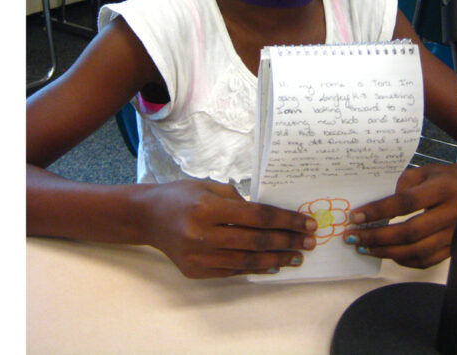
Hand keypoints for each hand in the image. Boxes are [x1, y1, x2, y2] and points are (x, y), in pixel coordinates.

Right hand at [142, 180, 317, 278]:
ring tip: (296, 256)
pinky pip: (232, 270)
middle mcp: (202, 235)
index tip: (307, 223)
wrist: (147, 217)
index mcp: (207, 208)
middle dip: (288, 241)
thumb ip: (238, 200)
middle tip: (309, 242)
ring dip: (276, 259)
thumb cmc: (180, 196)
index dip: (286, 221)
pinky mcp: (195, 271)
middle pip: (256, 241)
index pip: (257, 217)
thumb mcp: (208, 186)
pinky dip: (255, 267)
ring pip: (247, 260)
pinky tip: (271, 263)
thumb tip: (269, 217)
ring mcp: (198, 257)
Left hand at [342, 162, 456, 268]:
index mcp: (444, 189)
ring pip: (417, 251)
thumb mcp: (421, 171)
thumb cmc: (440, 178)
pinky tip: (387, 253)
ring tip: (364, 248)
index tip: (355, 216)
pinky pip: (426, 260)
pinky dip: (403, 260)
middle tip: (353, 237)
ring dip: (386, 252)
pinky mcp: (454, 248)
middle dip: (377, 237)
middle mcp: (453, 213)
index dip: (379, 211)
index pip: (406, 202)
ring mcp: (455, 234)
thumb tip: (373, 209)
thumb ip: (399, 185)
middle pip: (410, 232)